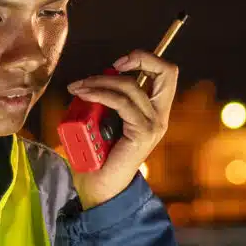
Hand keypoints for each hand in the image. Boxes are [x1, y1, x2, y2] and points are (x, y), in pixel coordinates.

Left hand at [67, 50, 177, 207]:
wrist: (99, 188)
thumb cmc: (98, 154)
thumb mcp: (103, 119)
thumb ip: (107, 99)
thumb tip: (94, 78)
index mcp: (154, 111)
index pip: (165, 74)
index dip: (145, 59)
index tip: (118, 63)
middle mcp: (159, 116)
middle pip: (167, 72)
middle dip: (141, 58)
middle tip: (115, 64)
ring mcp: (153, 124)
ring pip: (131, 86)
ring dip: (100, 80)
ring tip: (78, 87)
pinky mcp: (142, 133)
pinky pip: (121, 102)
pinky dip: (99, 93)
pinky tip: (83, 94)